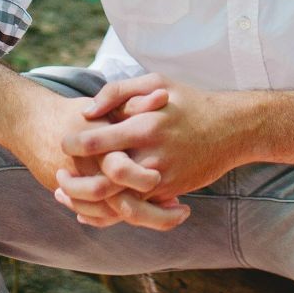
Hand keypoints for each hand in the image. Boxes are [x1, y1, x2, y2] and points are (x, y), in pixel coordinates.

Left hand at [55, 74, 241, 229]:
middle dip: (75, 182)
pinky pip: (137, 208)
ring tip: (70, 196)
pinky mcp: (170, 192)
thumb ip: (118, 91)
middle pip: (102, 179)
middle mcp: (151, 155)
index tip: (63, 142)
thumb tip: (88, 110)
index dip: (73, 144)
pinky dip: (113, 210)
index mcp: (144, 125)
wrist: (233, 129)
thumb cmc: (190, 102)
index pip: (97, 140)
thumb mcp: (156, 82)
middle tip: (60, 175)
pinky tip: (95, 206)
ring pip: (118, 201)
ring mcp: (162, 177)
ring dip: (89, 203)